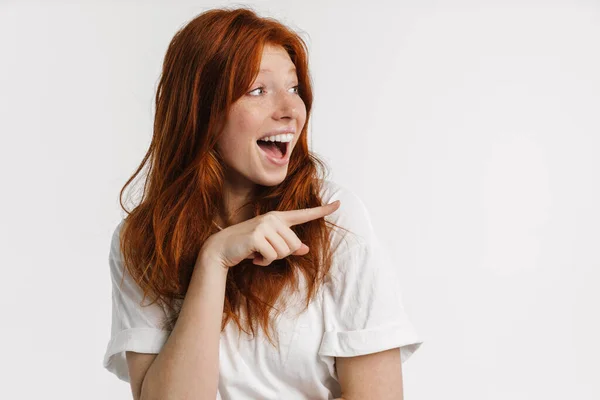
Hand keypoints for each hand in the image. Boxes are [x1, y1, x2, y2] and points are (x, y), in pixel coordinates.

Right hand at [199, 200, 340, 269]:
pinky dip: (264, 262)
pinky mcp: (257, 236)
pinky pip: (272, 256)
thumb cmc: (247, 246)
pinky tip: (253, 257)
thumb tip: (305, 249)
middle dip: (282, 254)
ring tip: (257, 253)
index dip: (323, 210)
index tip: (339, 204)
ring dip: (271, 259)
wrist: (221, 248)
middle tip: (264, 252)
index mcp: (278, 218)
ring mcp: (265, 225)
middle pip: (294, 244)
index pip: (304, 214)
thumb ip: (288, 245)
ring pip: (285, 251)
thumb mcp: (269, 245)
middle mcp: (273, 218)